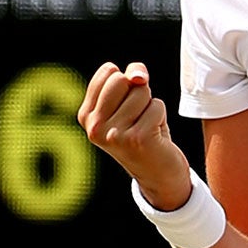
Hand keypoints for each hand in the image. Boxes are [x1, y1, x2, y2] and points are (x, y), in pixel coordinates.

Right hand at [76, 62, 189, 208]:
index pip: (108, 71)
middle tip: (138, 118)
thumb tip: (138, 76)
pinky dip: (161, 118)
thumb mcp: (132, 102)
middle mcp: (95, 127)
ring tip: (147, 128)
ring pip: (142, 91)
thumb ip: (131, 78)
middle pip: (122, 79)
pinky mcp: (137, 138)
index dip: (127, 82)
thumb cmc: (144, 133)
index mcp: (86, 115)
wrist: (158, 176)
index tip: (127, 107)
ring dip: (151, 107)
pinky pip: (156, 106)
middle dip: (138, 93)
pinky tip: (155, 136)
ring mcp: (114, 134)